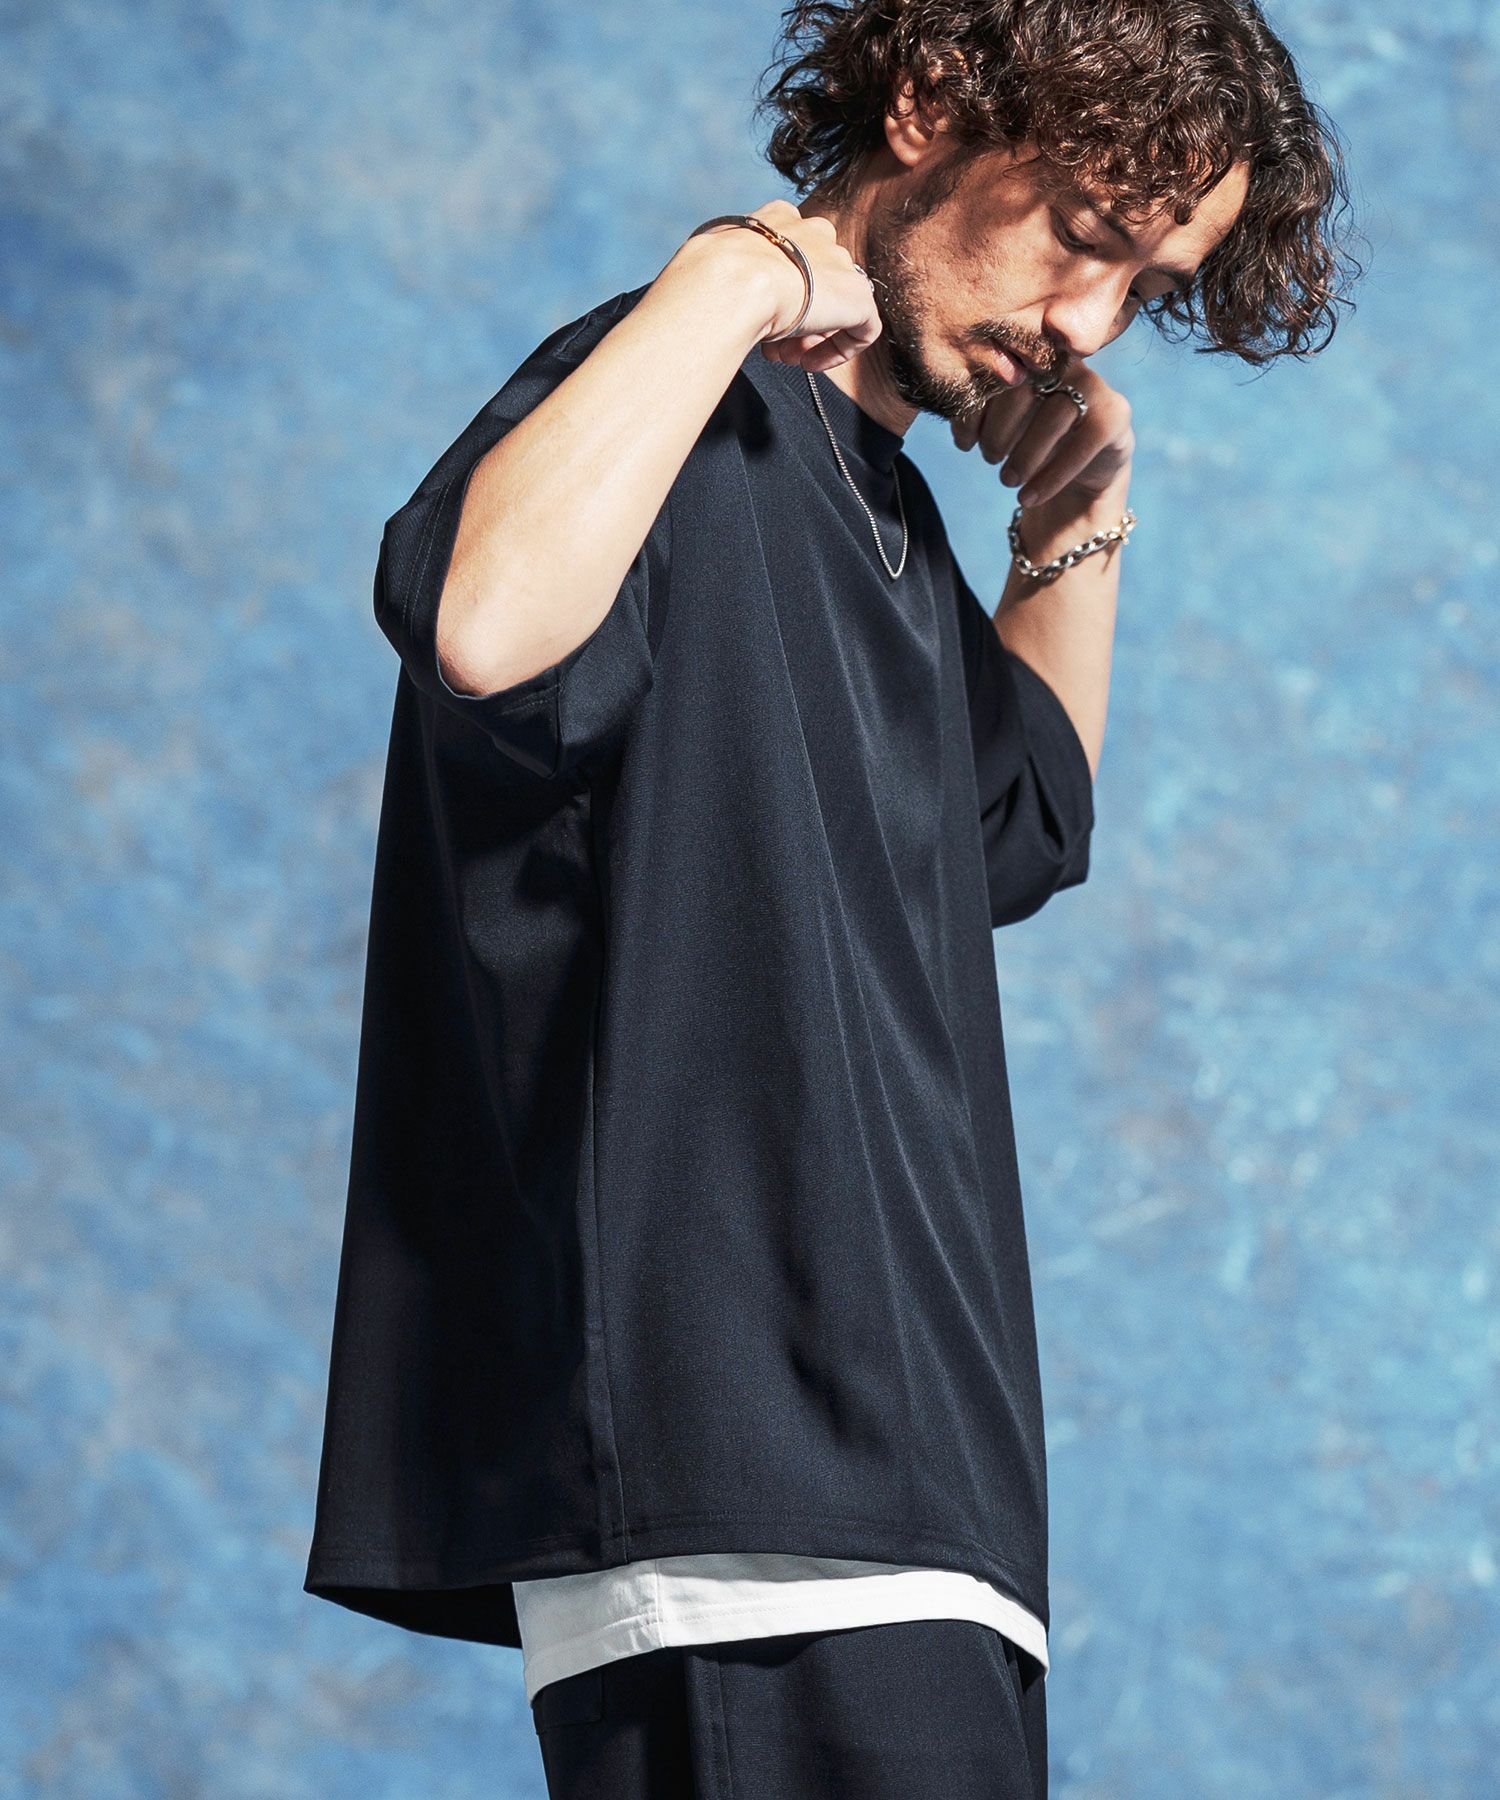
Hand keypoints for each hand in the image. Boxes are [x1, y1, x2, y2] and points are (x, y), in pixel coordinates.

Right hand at [684, 200, 883, 372]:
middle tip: (775, 346)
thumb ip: (722, 271)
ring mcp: (840, 263)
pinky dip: (839, 351)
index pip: (790, 253)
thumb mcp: (711, 263)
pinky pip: (863, 329)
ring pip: (836, 304)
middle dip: (797, 317)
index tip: (761, 317)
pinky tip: (811, 362)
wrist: (734, 280)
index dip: (779, 291)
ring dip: (811, 335)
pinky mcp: (858, 296)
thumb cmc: (709, 275)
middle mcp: (814, 232)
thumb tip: (698, 284)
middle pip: (815, 279)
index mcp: (778, 219)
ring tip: (787, 357)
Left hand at [951, 358, 1133, 511]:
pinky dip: (1052, 475)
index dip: (976, 409)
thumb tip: (955, 414)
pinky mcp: (1115, 415)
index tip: (964, 445)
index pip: (998, 371)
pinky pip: (1084, 441)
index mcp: (1030, 358)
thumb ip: (976, 412)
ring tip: (1007, 481)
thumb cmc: (1026, 448)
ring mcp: (1094, 386)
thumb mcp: (995, 429)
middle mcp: (1065, 363)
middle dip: (999, 430)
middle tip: (989, 460)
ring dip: (1025, 455)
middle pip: (1027, 385)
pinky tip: (1028, 497)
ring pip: (1056, 413)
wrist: (1071, 484)